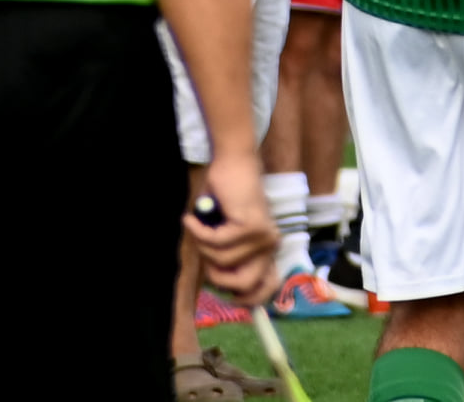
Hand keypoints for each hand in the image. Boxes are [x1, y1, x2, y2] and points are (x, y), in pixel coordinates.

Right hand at [184, 154, 277, 304]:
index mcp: (267, 251)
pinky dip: (198, 231)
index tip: (228, 295)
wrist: (233, 164)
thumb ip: (229, 261)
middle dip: (216, 276)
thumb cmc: (225, 200)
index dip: (247, 300)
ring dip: (202, 246)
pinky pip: (215, 242)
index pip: (267, 289)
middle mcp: (271, 245)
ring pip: (222, 262)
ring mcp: (263, 236)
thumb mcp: (227, 238)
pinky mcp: (251, 225)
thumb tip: (225, 291)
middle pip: (242, 285)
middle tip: (205, 254)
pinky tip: (192, 219)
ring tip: (199, 226)